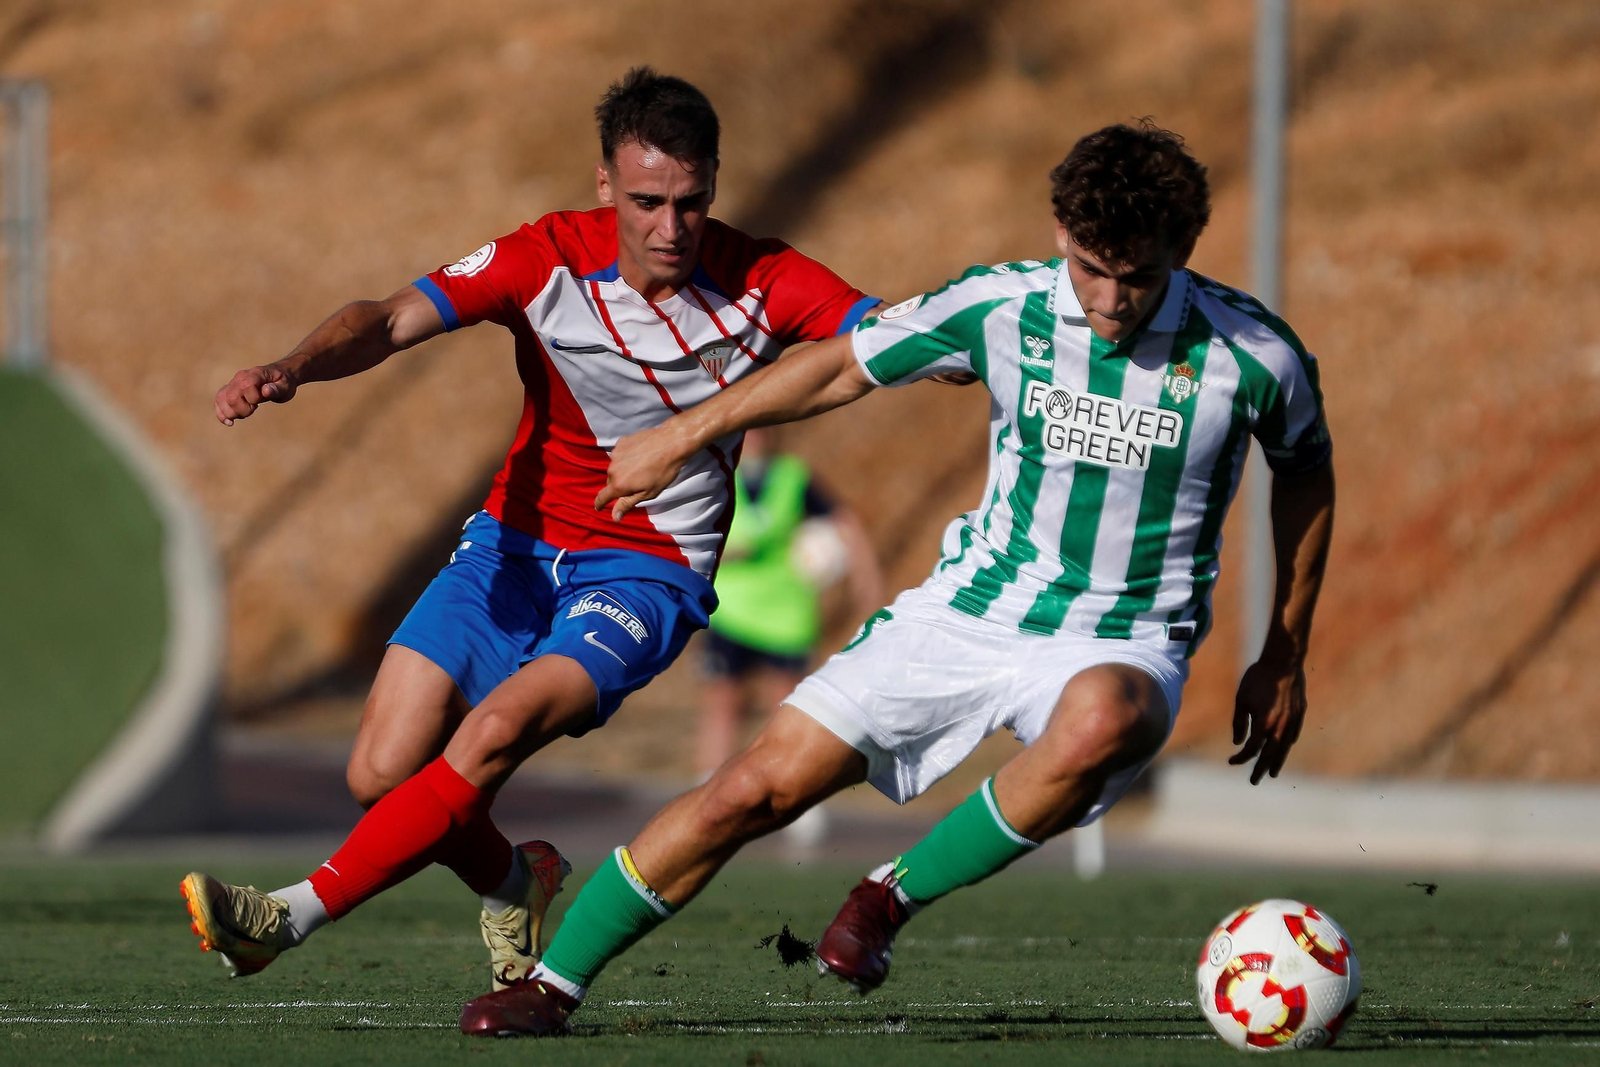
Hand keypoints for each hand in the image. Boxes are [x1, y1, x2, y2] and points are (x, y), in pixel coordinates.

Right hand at [215, 364, 297, 425]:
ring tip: (244, 414)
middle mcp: (241, 377)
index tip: (260, 402)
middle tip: (253, 409)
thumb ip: (277, 389)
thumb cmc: (283, 382)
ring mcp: (233, 383)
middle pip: (231, 396)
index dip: (253, 399)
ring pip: (221, 399)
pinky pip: (219, 400)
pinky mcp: (229, 390)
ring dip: (231, 413)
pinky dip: (221, 413)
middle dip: (242, 410)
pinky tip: (230, 422)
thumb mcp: (286, 386)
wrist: (278, 376)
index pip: (246, 386)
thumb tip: (265, 391)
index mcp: (255, 374)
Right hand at [595, 421, 694, 520]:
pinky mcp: (621, 443)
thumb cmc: (662, 471)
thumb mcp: (647, 493)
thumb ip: (627, 504)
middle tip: (637, 484)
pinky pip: (620, 455)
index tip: (599, 507)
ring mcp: (616, 454)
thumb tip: (614, 517)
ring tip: (641, 468)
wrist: (671, 443)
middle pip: (611, 482)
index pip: (602, 497)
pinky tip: (640, 456)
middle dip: (619, 485)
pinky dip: (626, 458)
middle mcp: (613, 469)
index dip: (599, 504)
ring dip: (623, 470)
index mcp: (618, 484)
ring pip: (615, 468)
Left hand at [1228, 657, 1305, 784]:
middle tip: (1254, 781)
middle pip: (1269, 755)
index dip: (1241, 758)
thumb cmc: (1257, 679)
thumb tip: (1238, 742)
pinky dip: (1286, 745)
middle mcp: (1279, 727)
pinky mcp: (1300, 714)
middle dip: (1260, 769)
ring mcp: (1292, 721)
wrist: (1283, 663)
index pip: (1251, 749)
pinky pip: (1293, 735)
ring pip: (1284, 748)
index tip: (1232, 762)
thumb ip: (1239, 723)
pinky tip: (1283, 749)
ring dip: (1277, 762)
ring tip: (1272, 773)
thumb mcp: (1241, 700)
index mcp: (1263, 725)